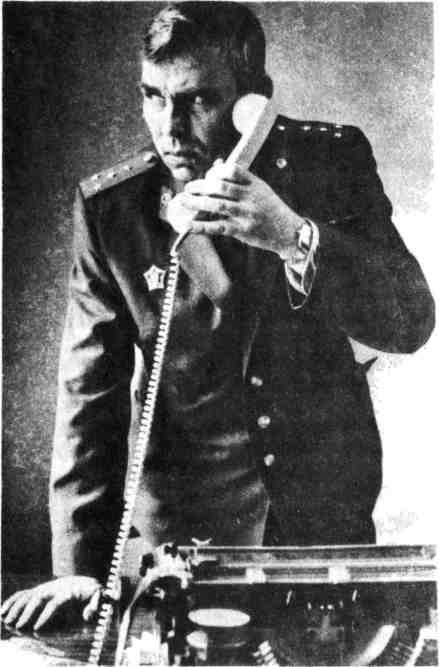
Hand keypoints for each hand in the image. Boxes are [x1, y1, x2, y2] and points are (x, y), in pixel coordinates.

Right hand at [1, 576, 101, 631]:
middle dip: (27, 613)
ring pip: (28, 596)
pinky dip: (12, 601)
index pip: (54, 603)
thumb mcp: (98, 595)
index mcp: (67, 592)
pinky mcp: (38, 591)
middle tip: (18, 627)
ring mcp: (44, 589)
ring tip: (6, 621)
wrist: (83, 580)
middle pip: (38, 598)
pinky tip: (2, 611)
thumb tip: (87, 616)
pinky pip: (23, 594)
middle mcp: (53, 589)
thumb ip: (96, 604)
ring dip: (16, 608)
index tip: (36, 630)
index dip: (45, 616)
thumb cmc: (91, 591)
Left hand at [177, 160, 303, 256]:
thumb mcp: (261, 190)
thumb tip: (216, 167)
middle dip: (200, 186)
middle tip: (188, 188)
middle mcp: (251, 198)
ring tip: (183, 200)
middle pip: (220, 187)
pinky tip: (188, 224)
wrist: (288, 232)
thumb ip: (240, 180)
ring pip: (216, 205)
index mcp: (255, 184)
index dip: (216, 171)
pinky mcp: (242, 231)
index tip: (208, 175)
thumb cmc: (271, 209)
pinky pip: (218, 227)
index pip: (232, 170)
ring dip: (196, 202)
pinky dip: (201, 226)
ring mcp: (246, 215)